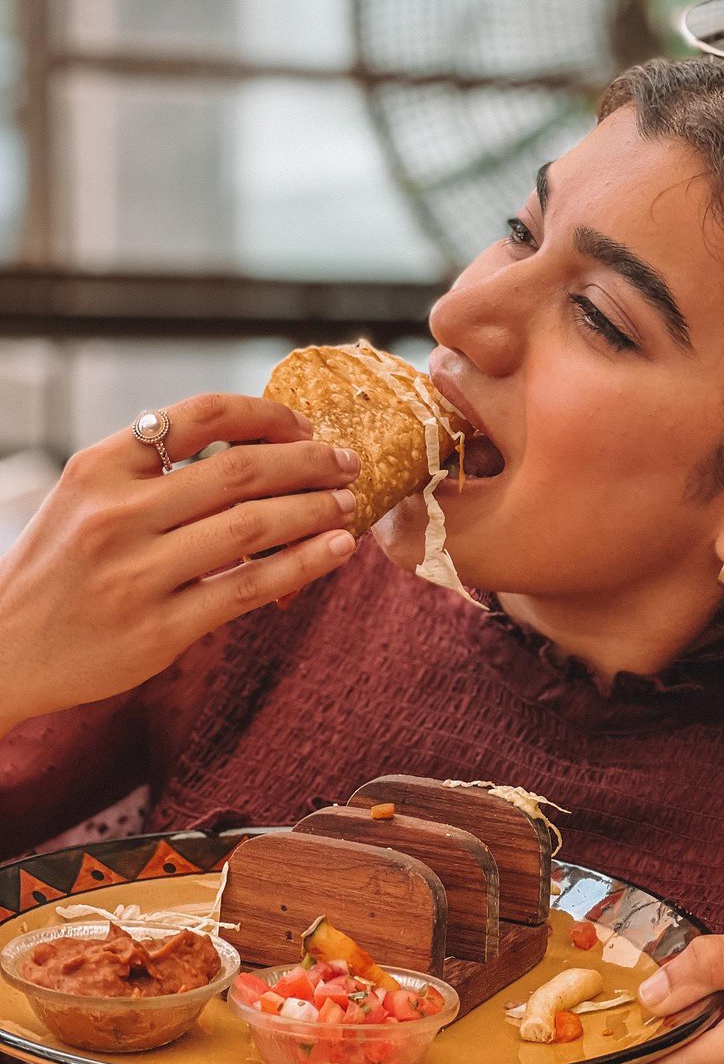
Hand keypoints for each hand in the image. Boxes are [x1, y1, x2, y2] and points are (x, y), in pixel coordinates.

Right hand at [0, 392, 359, 730]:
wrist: (1, 649)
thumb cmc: (57, 567)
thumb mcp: (86, 497)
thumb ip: (153, 470)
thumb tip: (256, 447)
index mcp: (99, 467)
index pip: (200, 415)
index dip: (266, 414)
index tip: (305, 424)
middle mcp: (117, 514)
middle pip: (239, 470)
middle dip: (307, 461)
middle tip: (347, 462)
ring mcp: (137, 574)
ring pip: (251, 526)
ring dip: (313, 509)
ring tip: (348, 504)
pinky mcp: (159, 629)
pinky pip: (247, 588)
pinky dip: (301, 565)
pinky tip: (335, 550)